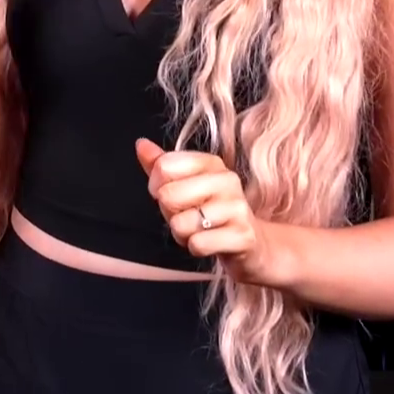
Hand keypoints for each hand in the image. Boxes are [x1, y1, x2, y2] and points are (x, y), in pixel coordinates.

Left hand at [136, 138, 272, 282]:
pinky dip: (196, 248)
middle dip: (169, 213)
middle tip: (188, 215)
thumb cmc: (212, 212)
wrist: (252, 243)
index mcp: (211, 162)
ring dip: (183, 234)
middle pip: (168, 195)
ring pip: (180, 223)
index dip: (156, 185)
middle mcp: (227, 180)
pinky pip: (197, 244)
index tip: (170, 193)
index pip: (164, 166)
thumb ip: (161, 165)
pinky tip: (210, 243)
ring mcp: (238, 208)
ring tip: (200, 230)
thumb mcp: (186, 184)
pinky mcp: (243, 236)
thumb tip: (141, 145)